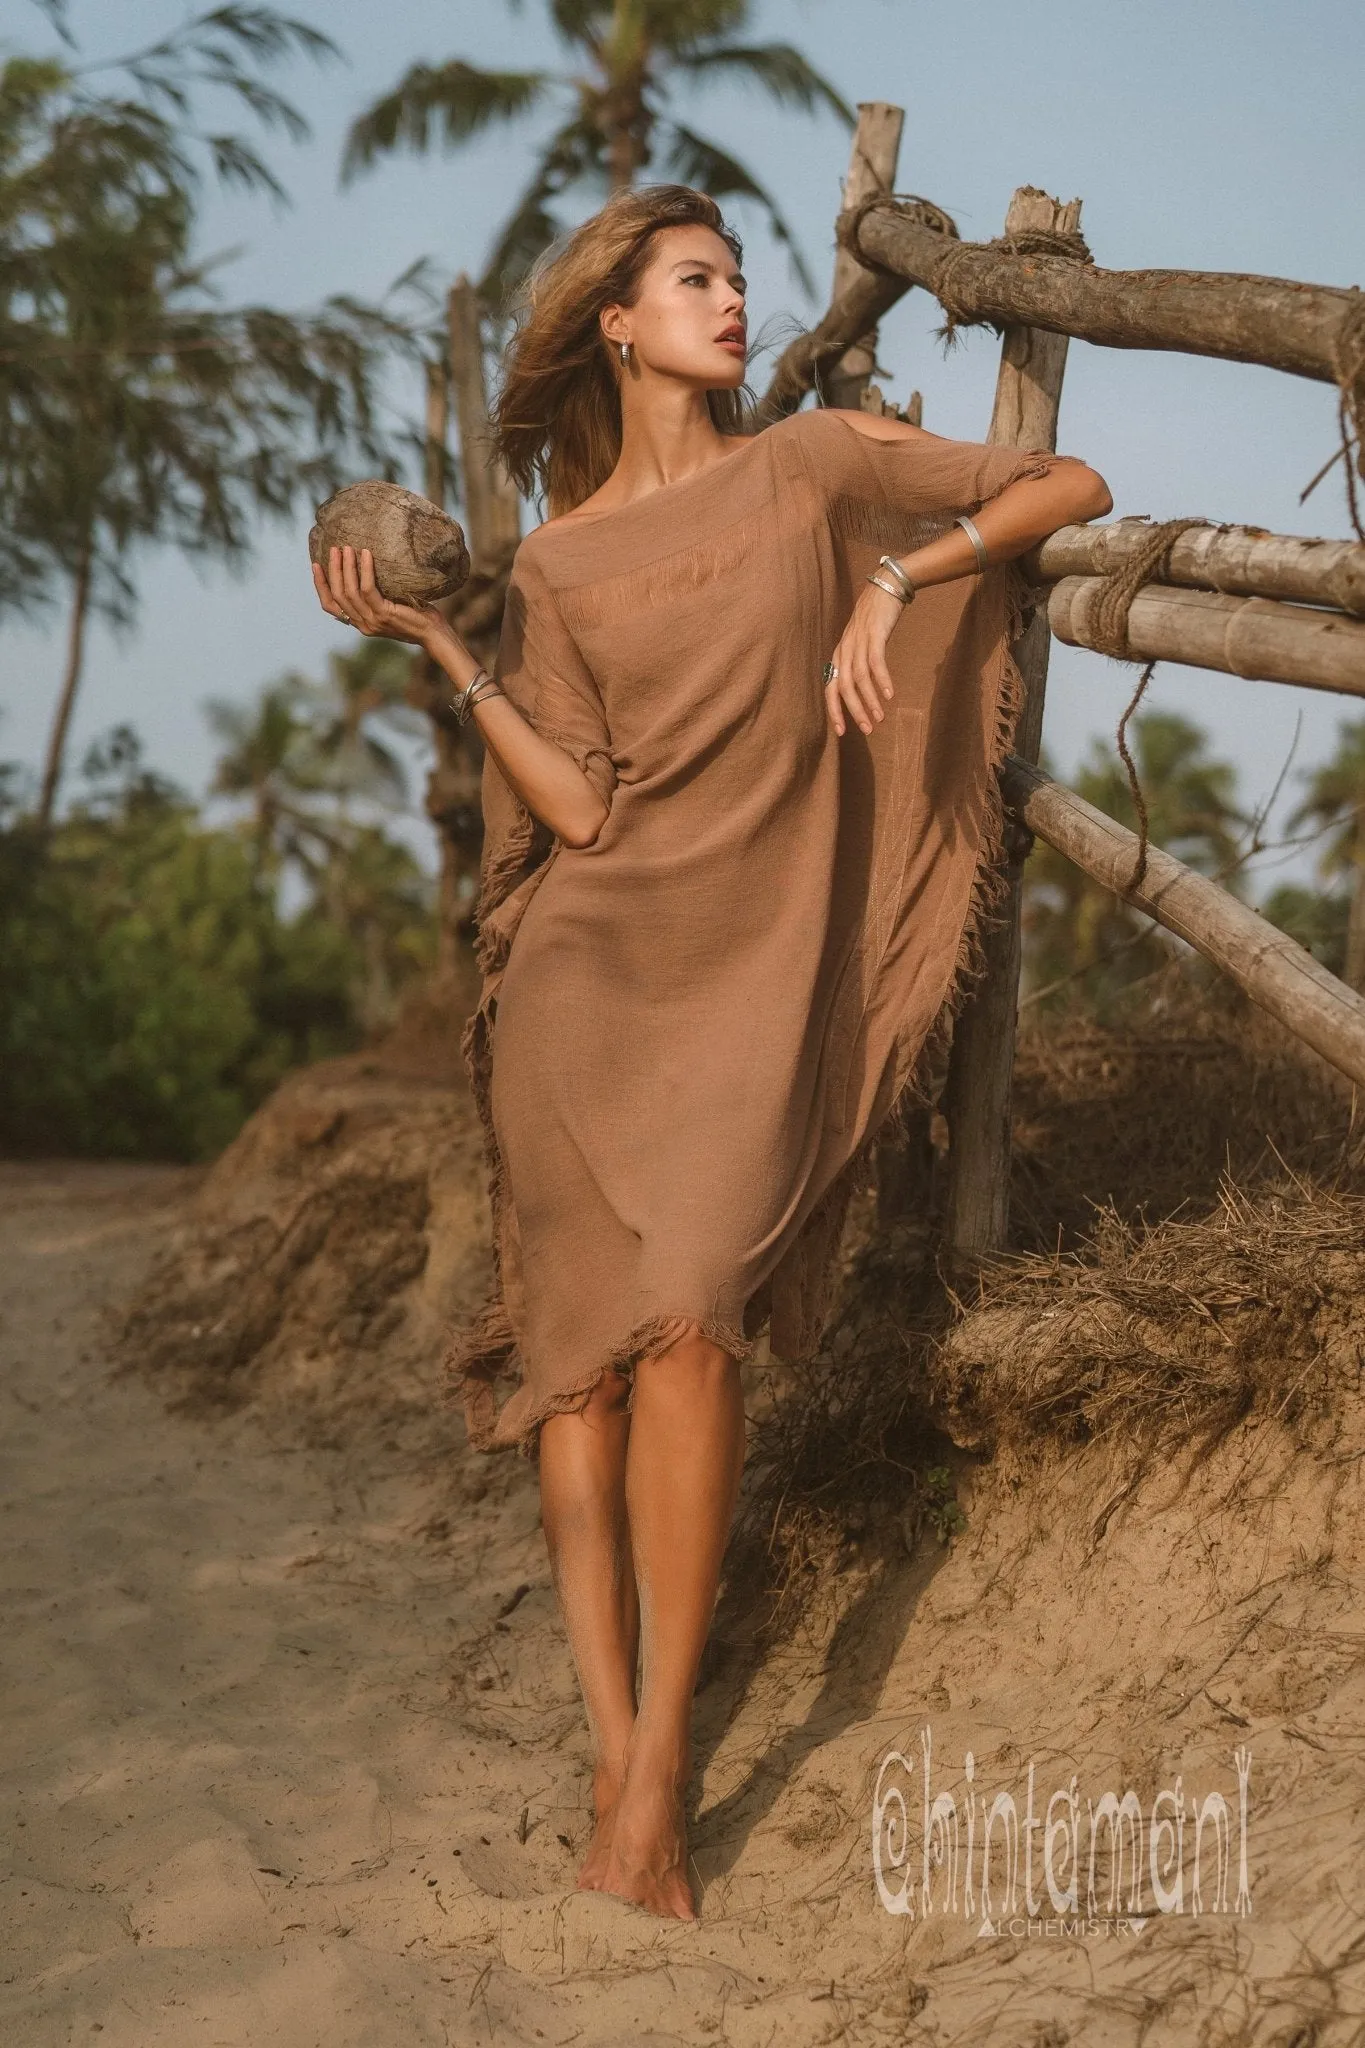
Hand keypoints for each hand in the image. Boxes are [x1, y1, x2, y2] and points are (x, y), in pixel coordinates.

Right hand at [312, 544, 445, 650]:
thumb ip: (375, 596)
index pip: (330, 606)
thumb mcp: (389, 606)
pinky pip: (368, 589)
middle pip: (337, 596)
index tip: (316, 565)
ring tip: (346, 548)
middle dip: (332, 570)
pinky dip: (366, 570)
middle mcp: (363, 624)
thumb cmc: (416, 616)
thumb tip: (365, 567)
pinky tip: (367, 555)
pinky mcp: (384, 615)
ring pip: (349, 592)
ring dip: (346, 567)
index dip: (321, 585)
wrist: (434, 634)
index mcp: (360, 623)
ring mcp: (372, 621)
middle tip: (333, 549)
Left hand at [824, 580, 903, 735]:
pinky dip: (882, 680)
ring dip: (869, 700)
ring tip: (879, 717)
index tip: (842, 732)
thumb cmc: (874, 620)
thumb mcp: (860, 643)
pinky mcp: (875, 634)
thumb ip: (857, 664)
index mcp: (839, 655)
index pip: (831, 688)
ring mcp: (859, 641)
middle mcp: (845, 650)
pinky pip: (876, 662)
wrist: (885, 588)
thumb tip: (860, 690)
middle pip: (844, 687)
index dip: (835, 711)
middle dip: (854, 711)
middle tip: (866, 729)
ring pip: (859, 678)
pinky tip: (889, 694)